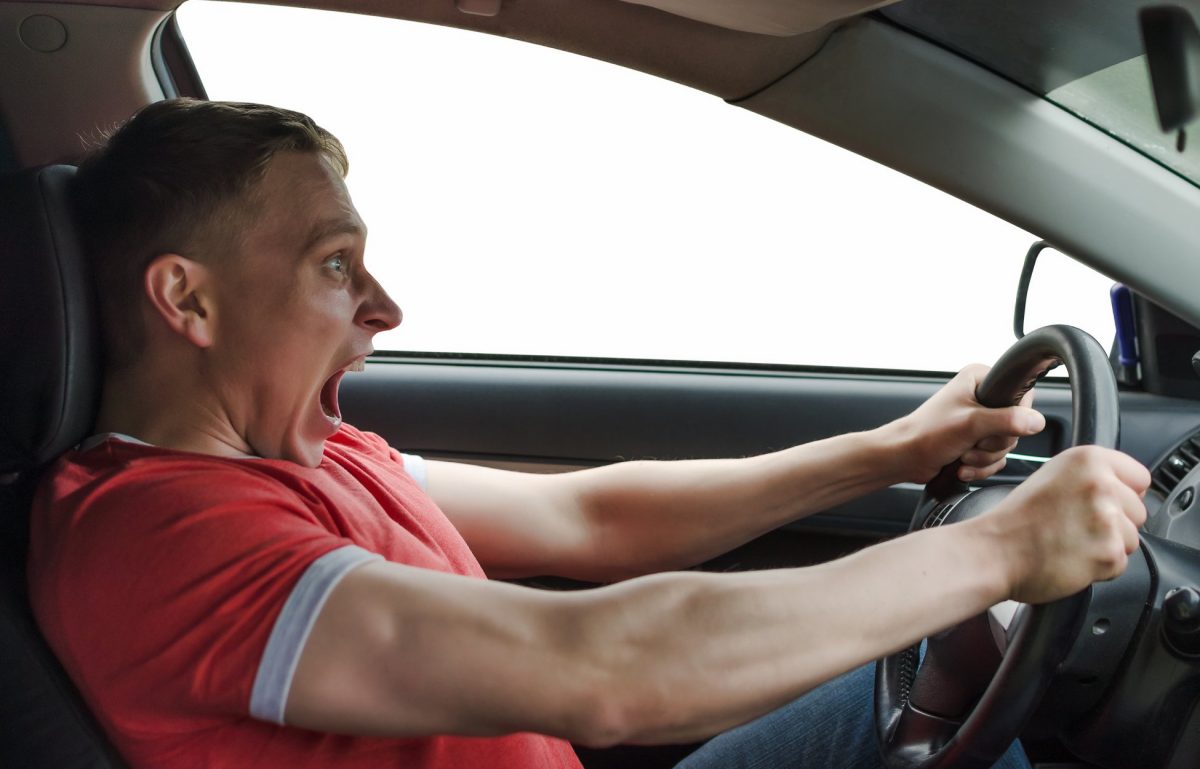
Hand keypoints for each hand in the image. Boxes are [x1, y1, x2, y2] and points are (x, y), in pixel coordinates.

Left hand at [894, 364, 1045, 483]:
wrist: (905, 458)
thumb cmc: (927, 434)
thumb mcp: (971, 424)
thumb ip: (1006, 420)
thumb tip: (1037, 422)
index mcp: (980, 379)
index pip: (1022, 395)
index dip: (1015, 416)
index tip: (993, 426)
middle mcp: (982, 397)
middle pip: (1016, 425)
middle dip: (992, 443)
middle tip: (970, 443)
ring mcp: (980, 421)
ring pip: (1006, 445)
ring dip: (984, 457)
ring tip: (962, 455)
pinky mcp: (976, 441)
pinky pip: (996, 458)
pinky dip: (981, 467)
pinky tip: (962, 467)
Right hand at [979, 445, 1149, 603]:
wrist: (994, 552)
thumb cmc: (1016, 520)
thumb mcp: (1052, 477)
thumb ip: (1090, 476)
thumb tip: (1122, 489)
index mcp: (1087, 459)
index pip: (1140, 477)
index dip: (1123, 494)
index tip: (1103, 504)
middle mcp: (1101, 485)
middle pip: (1138, 511)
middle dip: (1115, 523)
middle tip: (1076, 526)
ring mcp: (1107, 519)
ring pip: (1131, 539)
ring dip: (1106, 546)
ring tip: (1071, 542)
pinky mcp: (1108, 553)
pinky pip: (1120, 564)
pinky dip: (1100, 568)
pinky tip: (1072, 558)